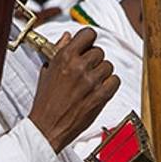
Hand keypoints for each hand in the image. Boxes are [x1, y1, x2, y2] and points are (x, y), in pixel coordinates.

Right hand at [28, 27, 120, 150]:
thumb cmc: (45, 101)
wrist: (47, 127)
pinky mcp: (101, 95)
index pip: (89, 34)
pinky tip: (99, 90)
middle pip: (99, 51)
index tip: (87, 47)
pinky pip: (115, 80)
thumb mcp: (47, 71)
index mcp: (64, 57)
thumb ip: (58, 51)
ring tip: (91, 83)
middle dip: (93, 60)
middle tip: (86, 71)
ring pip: (108, 66)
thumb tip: (68, 37)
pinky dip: (110, 85)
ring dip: (102, 73)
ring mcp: (91, 81)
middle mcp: (79, 66)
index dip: (89, 41)